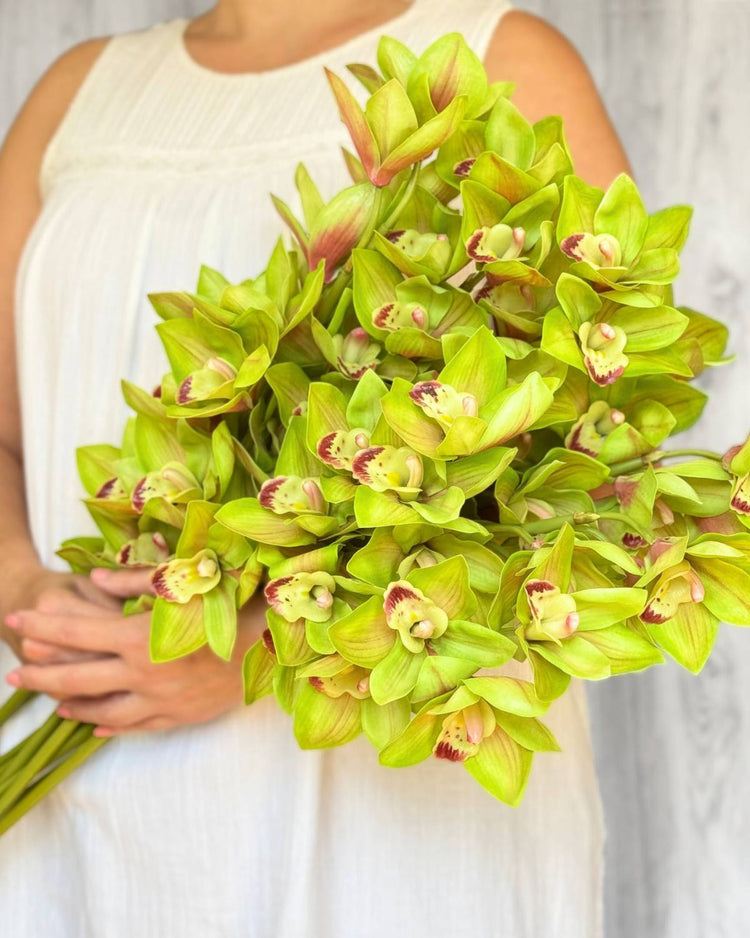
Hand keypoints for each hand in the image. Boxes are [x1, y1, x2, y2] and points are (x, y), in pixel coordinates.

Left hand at [5, 569, 265, 735]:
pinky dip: (111, 726)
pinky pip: (137, 726)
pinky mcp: (181, 716)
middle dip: (40, 675)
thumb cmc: (233, 604)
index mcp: (141, 638)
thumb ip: (134, 582)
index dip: (42, 627)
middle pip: (78, 678)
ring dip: (72, 707)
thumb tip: (95, 580)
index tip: (14, 621)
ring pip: (103, 711)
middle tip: (12, 675)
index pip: (77, 633)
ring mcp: (162, 701)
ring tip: (50, 704)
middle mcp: (144, 675)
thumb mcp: (183, 584)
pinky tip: (96, 726)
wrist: (279, 644)